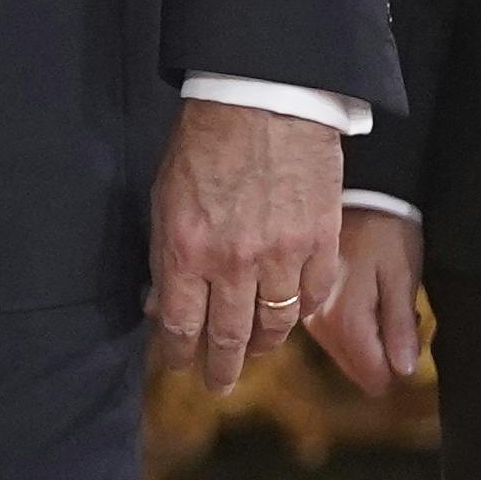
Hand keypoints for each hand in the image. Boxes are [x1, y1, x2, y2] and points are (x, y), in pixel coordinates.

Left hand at [146, 99, 342, 393]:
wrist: (265, 97)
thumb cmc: (206, 142)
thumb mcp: (165, 199)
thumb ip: (164, 255)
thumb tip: (160, 303)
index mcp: (185, 252)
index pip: (180, 328)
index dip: (178, 356)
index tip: (180, 365)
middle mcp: (232, 264)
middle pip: (228, 338)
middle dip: (220, 369)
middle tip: (219, 383)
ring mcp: (280, 255)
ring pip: (274, 325)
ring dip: (263, 344)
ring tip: (257, 350)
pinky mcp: (320, 240)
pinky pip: (313, 294)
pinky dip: (302, 308)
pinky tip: (293, 309)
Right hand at [308, 205, 425, 395]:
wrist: (357, 192)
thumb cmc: (386, 230)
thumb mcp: (402, 275)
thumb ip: (400, 326)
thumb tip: (404, 371)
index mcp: (345, 321)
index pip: (374, 377)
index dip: (400, 366)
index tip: (412, 334)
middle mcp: (320, 327)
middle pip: (359, 371)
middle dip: (385, 354)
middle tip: (403, 315)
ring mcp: (310, 319)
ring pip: (347, 357)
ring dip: (371, 341)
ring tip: (385, 301)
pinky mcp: (308, 308)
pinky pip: (336, 338)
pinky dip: (357, 328)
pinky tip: (368, 298)